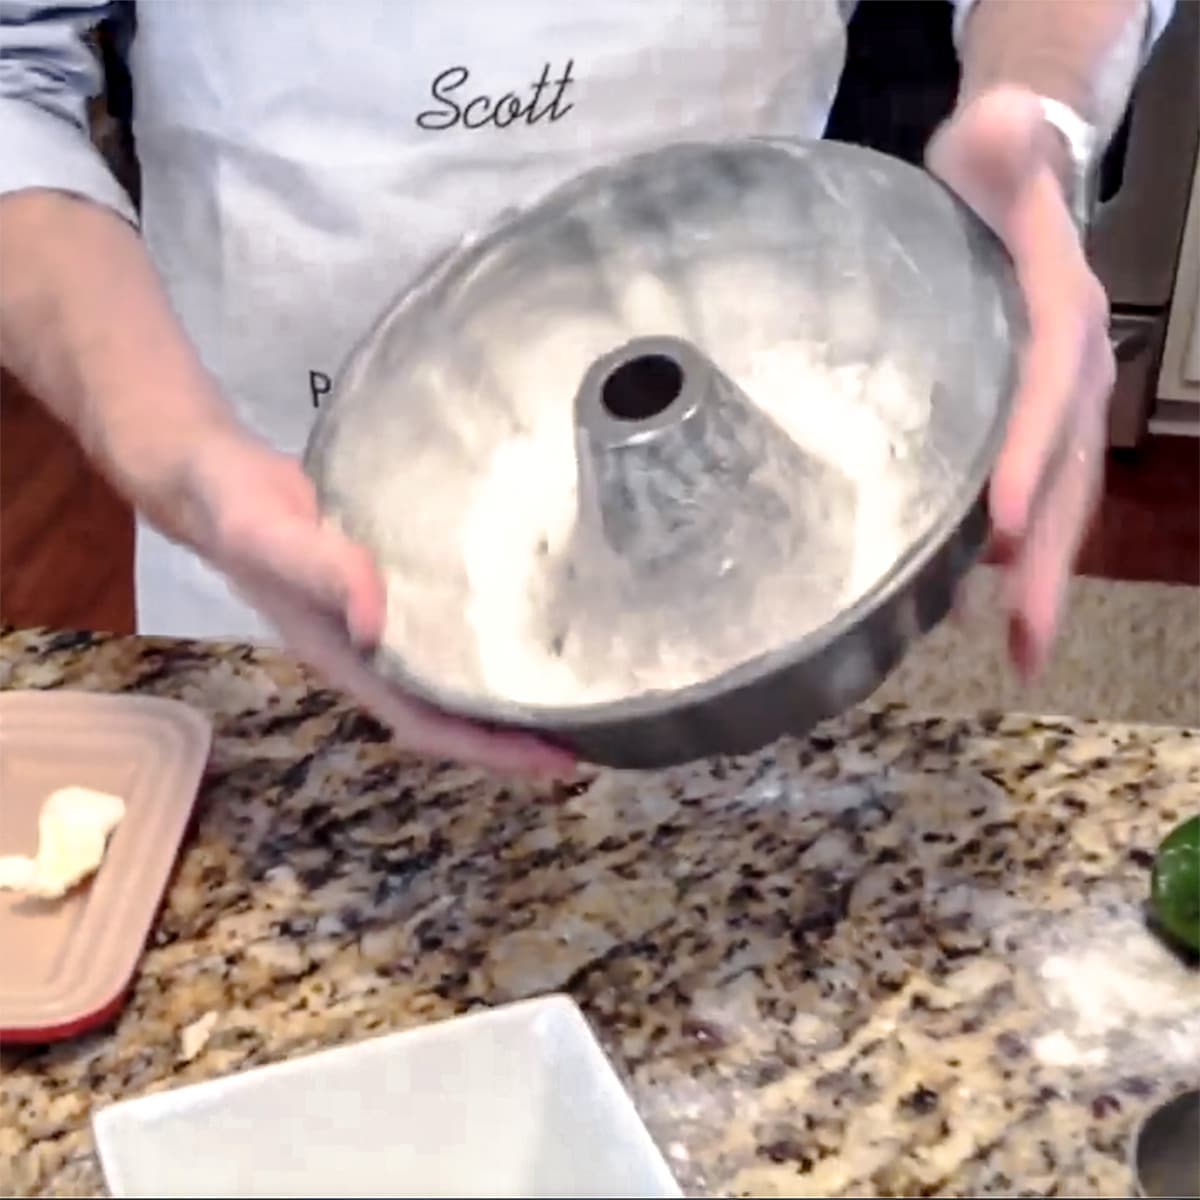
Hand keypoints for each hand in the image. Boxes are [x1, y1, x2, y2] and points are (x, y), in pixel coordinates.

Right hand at [161, 419, 574, 775]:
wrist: (220, 478)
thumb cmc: (238, 510)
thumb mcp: (271, 535)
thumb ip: (321, 570)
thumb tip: (379, 625)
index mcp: (346, 659)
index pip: (426, 722)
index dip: (488, 749)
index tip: (554, 761)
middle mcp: (373, 652)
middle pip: (452, 712)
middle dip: (516, 735)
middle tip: (592, 738)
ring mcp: (385, 624)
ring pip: (454, 675)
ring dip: (509, 692)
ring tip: (577, 691)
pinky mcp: (396, 586)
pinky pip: (452, 626)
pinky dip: (492, 638)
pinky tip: (534, 623)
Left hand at [927, 86, 1112, 678]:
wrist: (1012, 184)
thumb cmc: (994, 170)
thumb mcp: (997, 147)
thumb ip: (1002, 149)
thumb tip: (1002, 136)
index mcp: (1057, 317)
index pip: (1046, 395)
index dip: (1027, 459)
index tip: (1002, 527)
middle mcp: (1071, 375)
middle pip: (1066, 475)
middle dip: (1049, 562)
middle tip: (1029, 643)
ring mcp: (1057, 408)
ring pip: (1058, 501)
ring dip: (1041, 580)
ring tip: (1021, 651)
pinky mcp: (1028, 424)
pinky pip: (1030, 495)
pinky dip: (1015, 554)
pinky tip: (983, 603)